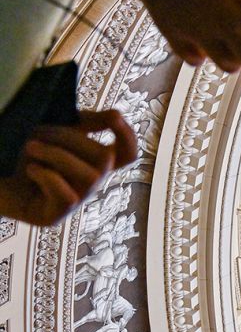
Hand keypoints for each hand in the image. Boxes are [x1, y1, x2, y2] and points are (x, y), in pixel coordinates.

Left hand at [0, 110, 136, 225]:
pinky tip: (30, 170)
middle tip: (38, 130)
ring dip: (57, 156)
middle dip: (71, 139)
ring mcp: (73, 202)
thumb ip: (86, 123)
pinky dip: (48, 177)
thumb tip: (118, 113)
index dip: (128, 137)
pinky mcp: (53, 217)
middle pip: (105, 160)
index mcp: (92, 163)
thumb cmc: (21, 152)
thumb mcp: (56, 131)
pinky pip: (67, 197)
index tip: (114, 116)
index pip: (127, 155)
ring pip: (90, 178)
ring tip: (29, 147)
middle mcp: (88, 184)